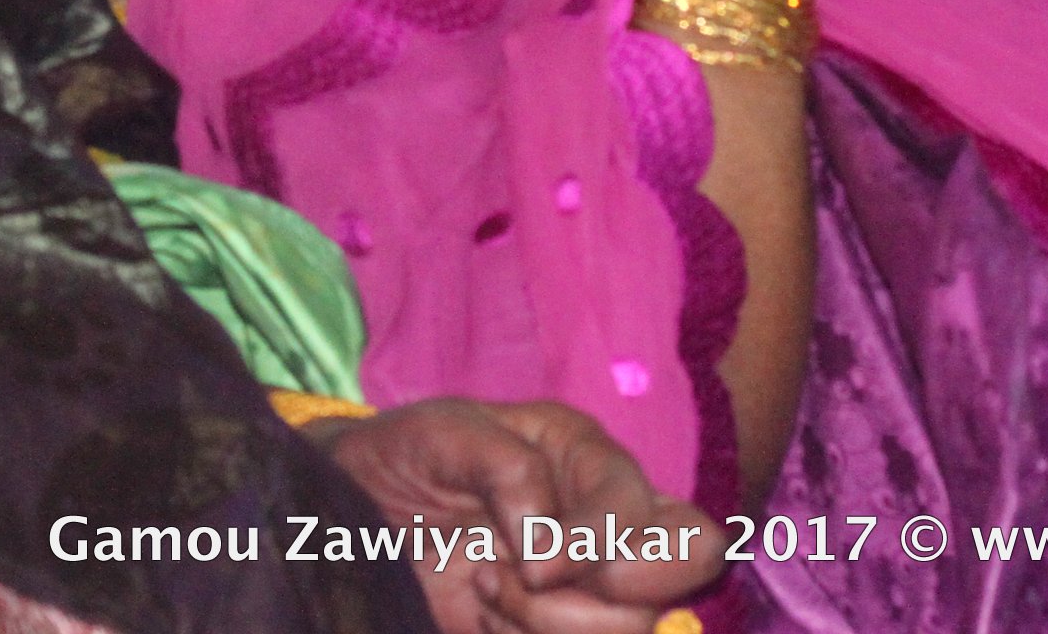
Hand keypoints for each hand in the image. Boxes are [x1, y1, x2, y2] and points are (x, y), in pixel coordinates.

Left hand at [313, 399, 722, 632]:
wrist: (358, 518)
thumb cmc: (405, 457)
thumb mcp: (442, 433)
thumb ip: (505, 467)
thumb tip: (549, 543)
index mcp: (587, 459)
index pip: (654, 508)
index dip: (606, 544)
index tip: (534, 567)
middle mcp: (607, 519)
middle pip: (690, 563)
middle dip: (620, 587)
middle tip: (533, 578)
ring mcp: (590, 582)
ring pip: (638, 625)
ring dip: (557, 621)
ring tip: (487, 585)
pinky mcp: (557, 626)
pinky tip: (485, 612)